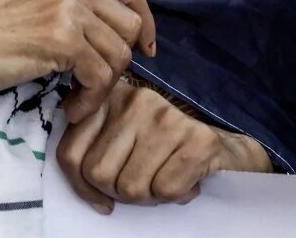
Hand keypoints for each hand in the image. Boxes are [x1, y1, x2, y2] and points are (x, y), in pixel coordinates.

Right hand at [0, 0, 155, 122]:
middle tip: (96, 83)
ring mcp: (67, 9)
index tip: (142, 49)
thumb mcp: (33, 6)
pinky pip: (101, 78)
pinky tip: (68, 108)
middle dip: (122, 61)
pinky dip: (89, 101)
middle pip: (131, 24)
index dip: (144, 21)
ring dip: (102, 88)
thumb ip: (71, 9)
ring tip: (75, 100)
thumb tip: (113, 37)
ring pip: (120, 55)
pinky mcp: (62, 39)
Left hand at [56, 78, 269, 213]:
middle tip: (142, 185)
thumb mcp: (120, 141)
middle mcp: (134, 100)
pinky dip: (173, 196)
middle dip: (117, 192)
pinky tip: (184, 179)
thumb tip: (84, 184)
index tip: (101, 196)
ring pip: (130, 186)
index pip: (70, 154)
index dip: (82, 186)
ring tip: (162, 180)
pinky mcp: (198, 139)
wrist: (226, 147)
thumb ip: (92, 150)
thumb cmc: (164, 150)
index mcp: (107, 99)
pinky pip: (165, 190)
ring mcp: (167, 117)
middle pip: (98, 174)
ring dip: (147, 197)